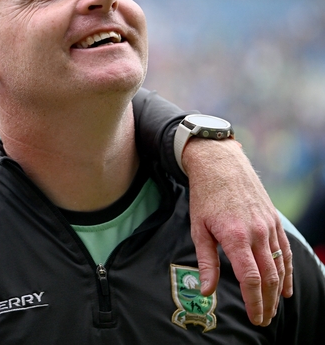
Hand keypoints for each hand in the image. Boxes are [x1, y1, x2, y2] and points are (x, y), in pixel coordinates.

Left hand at [183, 138, 292, 326]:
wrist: (220, 165)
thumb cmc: (205, 197)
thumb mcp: (198, 228)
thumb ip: (206, 261)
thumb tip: (206, 290)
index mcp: (235, 236)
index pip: (250, 278)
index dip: (254, 301)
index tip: (254, 317)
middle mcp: (256, 232)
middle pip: (268, 276)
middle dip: (266, 302)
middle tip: (263, 320)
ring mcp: (268, 226)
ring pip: (280, 266)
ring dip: (277, 291)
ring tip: (272, 310)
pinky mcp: (274, 221)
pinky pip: (285, 251)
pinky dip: (287, 272)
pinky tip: (285, 288)